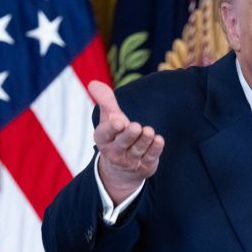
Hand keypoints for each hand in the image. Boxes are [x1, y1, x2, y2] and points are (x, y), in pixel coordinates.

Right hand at [88, 80, 164, 205]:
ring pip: (138, 150)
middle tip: (136, 126)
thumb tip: (93, 83)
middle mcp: (115, 152)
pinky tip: (159, 140)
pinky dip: (155, 149)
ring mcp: (130, 161)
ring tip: (149, 131)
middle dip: (129, 135)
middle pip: (122, 143)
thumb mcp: (109, 118)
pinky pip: (150, 157)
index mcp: (103, 139)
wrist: (122, 168)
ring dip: (144, 140)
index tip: (118, 122)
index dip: (111, 128)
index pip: (105, 134)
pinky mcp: (145, 166)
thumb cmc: (115, 136)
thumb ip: (105, 100)